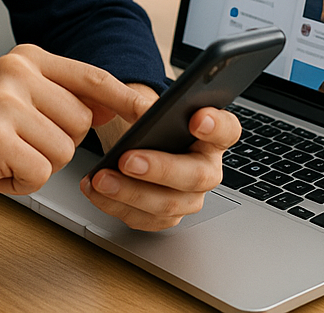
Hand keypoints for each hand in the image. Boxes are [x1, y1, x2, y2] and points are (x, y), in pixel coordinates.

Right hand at [0, 45, 151, 214]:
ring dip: (40, 165)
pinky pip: (41, 172)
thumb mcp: (23, 103)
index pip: (90, 77)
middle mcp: (15, 71)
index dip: (123, 97)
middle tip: (20, 144)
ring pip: (65, 150)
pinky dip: (22, 182)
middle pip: (82, 121)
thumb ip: (66, 98)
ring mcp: (4, 101)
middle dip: (59, 144)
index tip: (150, 111)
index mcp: (26, 58)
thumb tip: (121, 101)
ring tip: (7, 156)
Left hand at [80, 104, 241, 230]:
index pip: (227, 129)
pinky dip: (113, 205)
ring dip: (129, 192)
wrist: (140, 141)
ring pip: (167, 204)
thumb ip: (153, 106)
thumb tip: (143, 113)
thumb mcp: (154, 105)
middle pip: (195, 176)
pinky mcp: (165, 216)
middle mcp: (207, 169)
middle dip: (159, 169)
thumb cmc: (153, 123)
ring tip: (101, 178)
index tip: (197, 119)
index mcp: (213, 135)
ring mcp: (188, 197)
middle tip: (127, 159)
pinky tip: (95, 190)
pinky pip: (142, 219)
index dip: (215, 126)